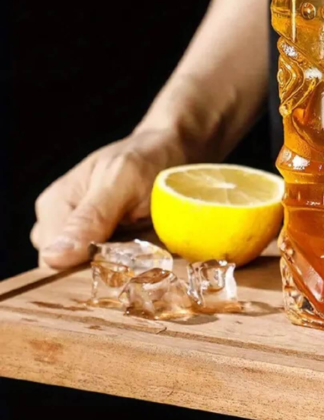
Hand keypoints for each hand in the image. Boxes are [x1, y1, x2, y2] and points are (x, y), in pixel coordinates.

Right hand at [31, 129, 188, 268]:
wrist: (174, 148)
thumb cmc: (148, 156)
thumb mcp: (124, 179)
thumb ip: (92, 216)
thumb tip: (53, 257)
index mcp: (54, 206)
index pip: (53, 262)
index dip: (86, 268)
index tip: (123, 261)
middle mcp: (61, 224)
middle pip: (70, 271)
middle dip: (105, 269)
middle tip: (141, 253)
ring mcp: (83, 234)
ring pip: (92, 271)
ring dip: (121, 267)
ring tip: (148, 246)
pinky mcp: (108, 242)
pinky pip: (112, 265)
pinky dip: (131, 262)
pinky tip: (149, 249)